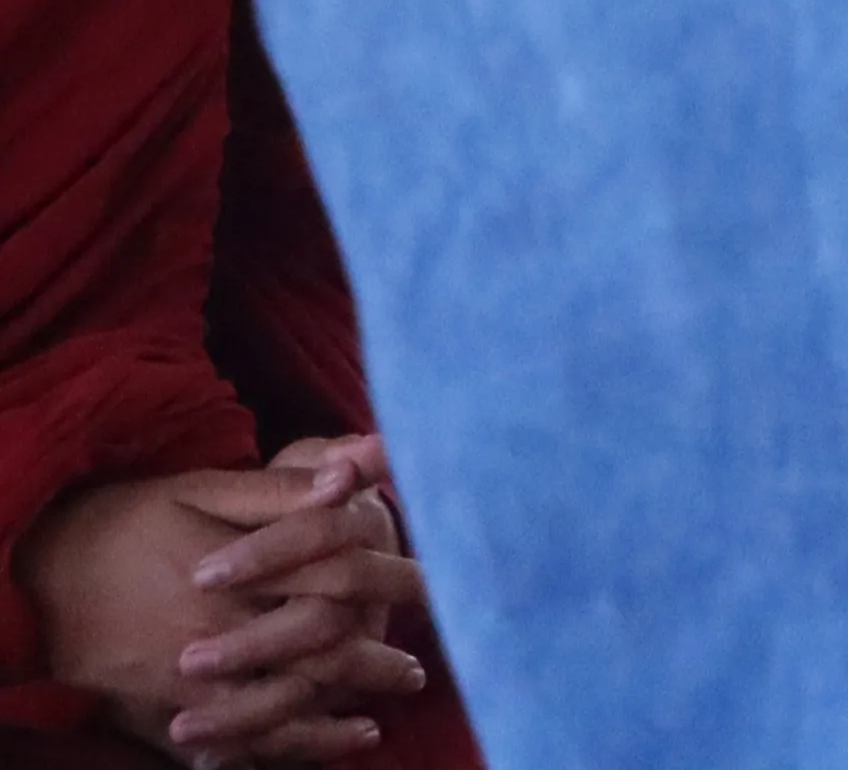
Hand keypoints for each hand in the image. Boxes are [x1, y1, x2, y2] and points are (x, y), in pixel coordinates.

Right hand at [16, 452, 429, 760]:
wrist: (42, 570)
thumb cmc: (131, 519)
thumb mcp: (202, 490)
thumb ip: (281, 489)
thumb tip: (355, 473)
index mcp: (233, 571)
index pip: (337, 579)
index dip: (392, 584)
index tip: (437, 590)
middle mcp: (215, 631)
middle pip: (316, 653)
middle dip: (372, 664)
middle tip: (414, 672)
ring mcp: (186, 680)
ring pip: (278, 710)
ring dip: (333, 719)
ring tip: (376, 719)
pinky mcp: (159, 711)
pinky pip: (230, 744)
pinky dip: (280, 751)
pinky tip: (313, 748)